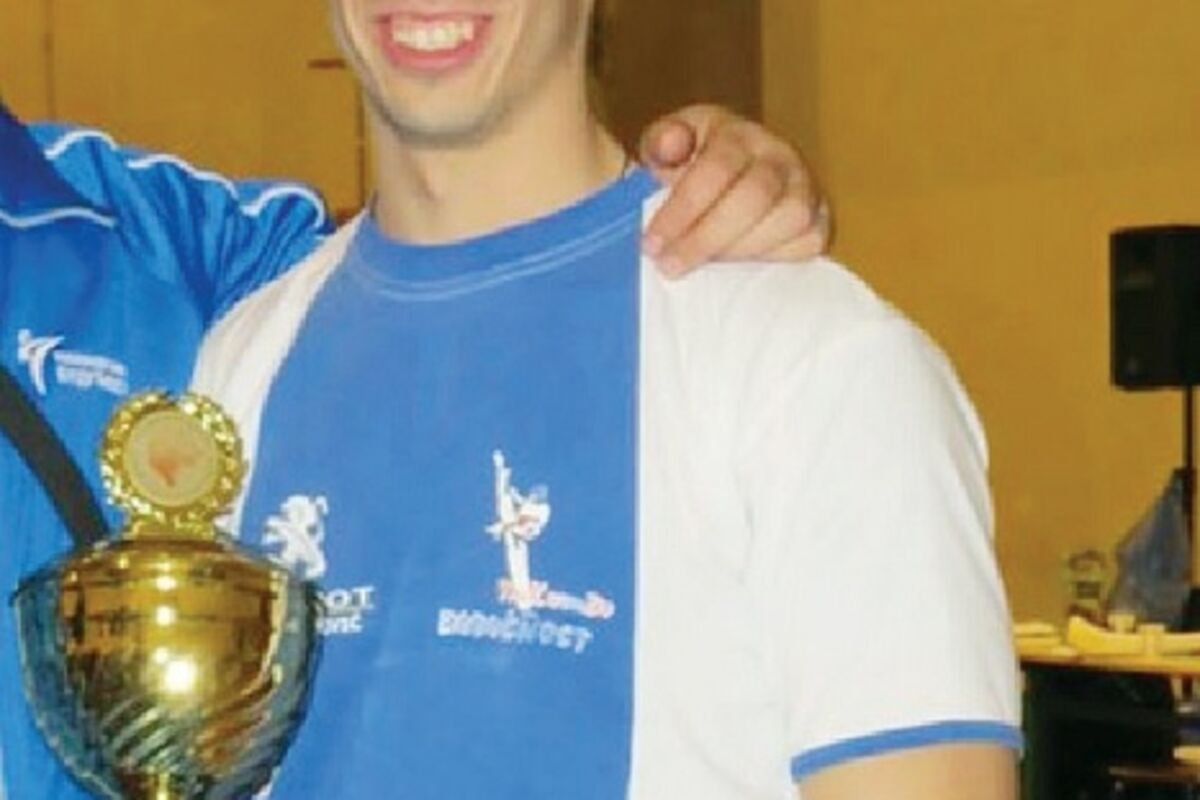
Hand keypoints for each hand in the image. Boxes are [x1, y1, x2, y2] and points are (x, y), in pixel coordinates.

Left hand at [639, 104, 828, 276]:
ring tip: (703, 268)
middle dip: (707, 238)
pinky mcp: (820, 217)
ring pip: (788, 220)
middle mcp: (779, 154)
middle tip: (670, 266)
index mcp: (737, 133)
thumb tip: (669, 145)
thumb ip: (661, 143)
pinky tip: (738, 267)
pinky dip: (773, 258)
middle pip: (754, 196)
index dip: (684, 209)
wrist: (733, 178)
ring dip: (740, 251)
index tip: (652, 244)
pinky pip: (808, 242)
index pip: (717, 167)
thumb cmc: (693, 166)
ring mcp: (805, 186)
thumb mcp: (667, 146)